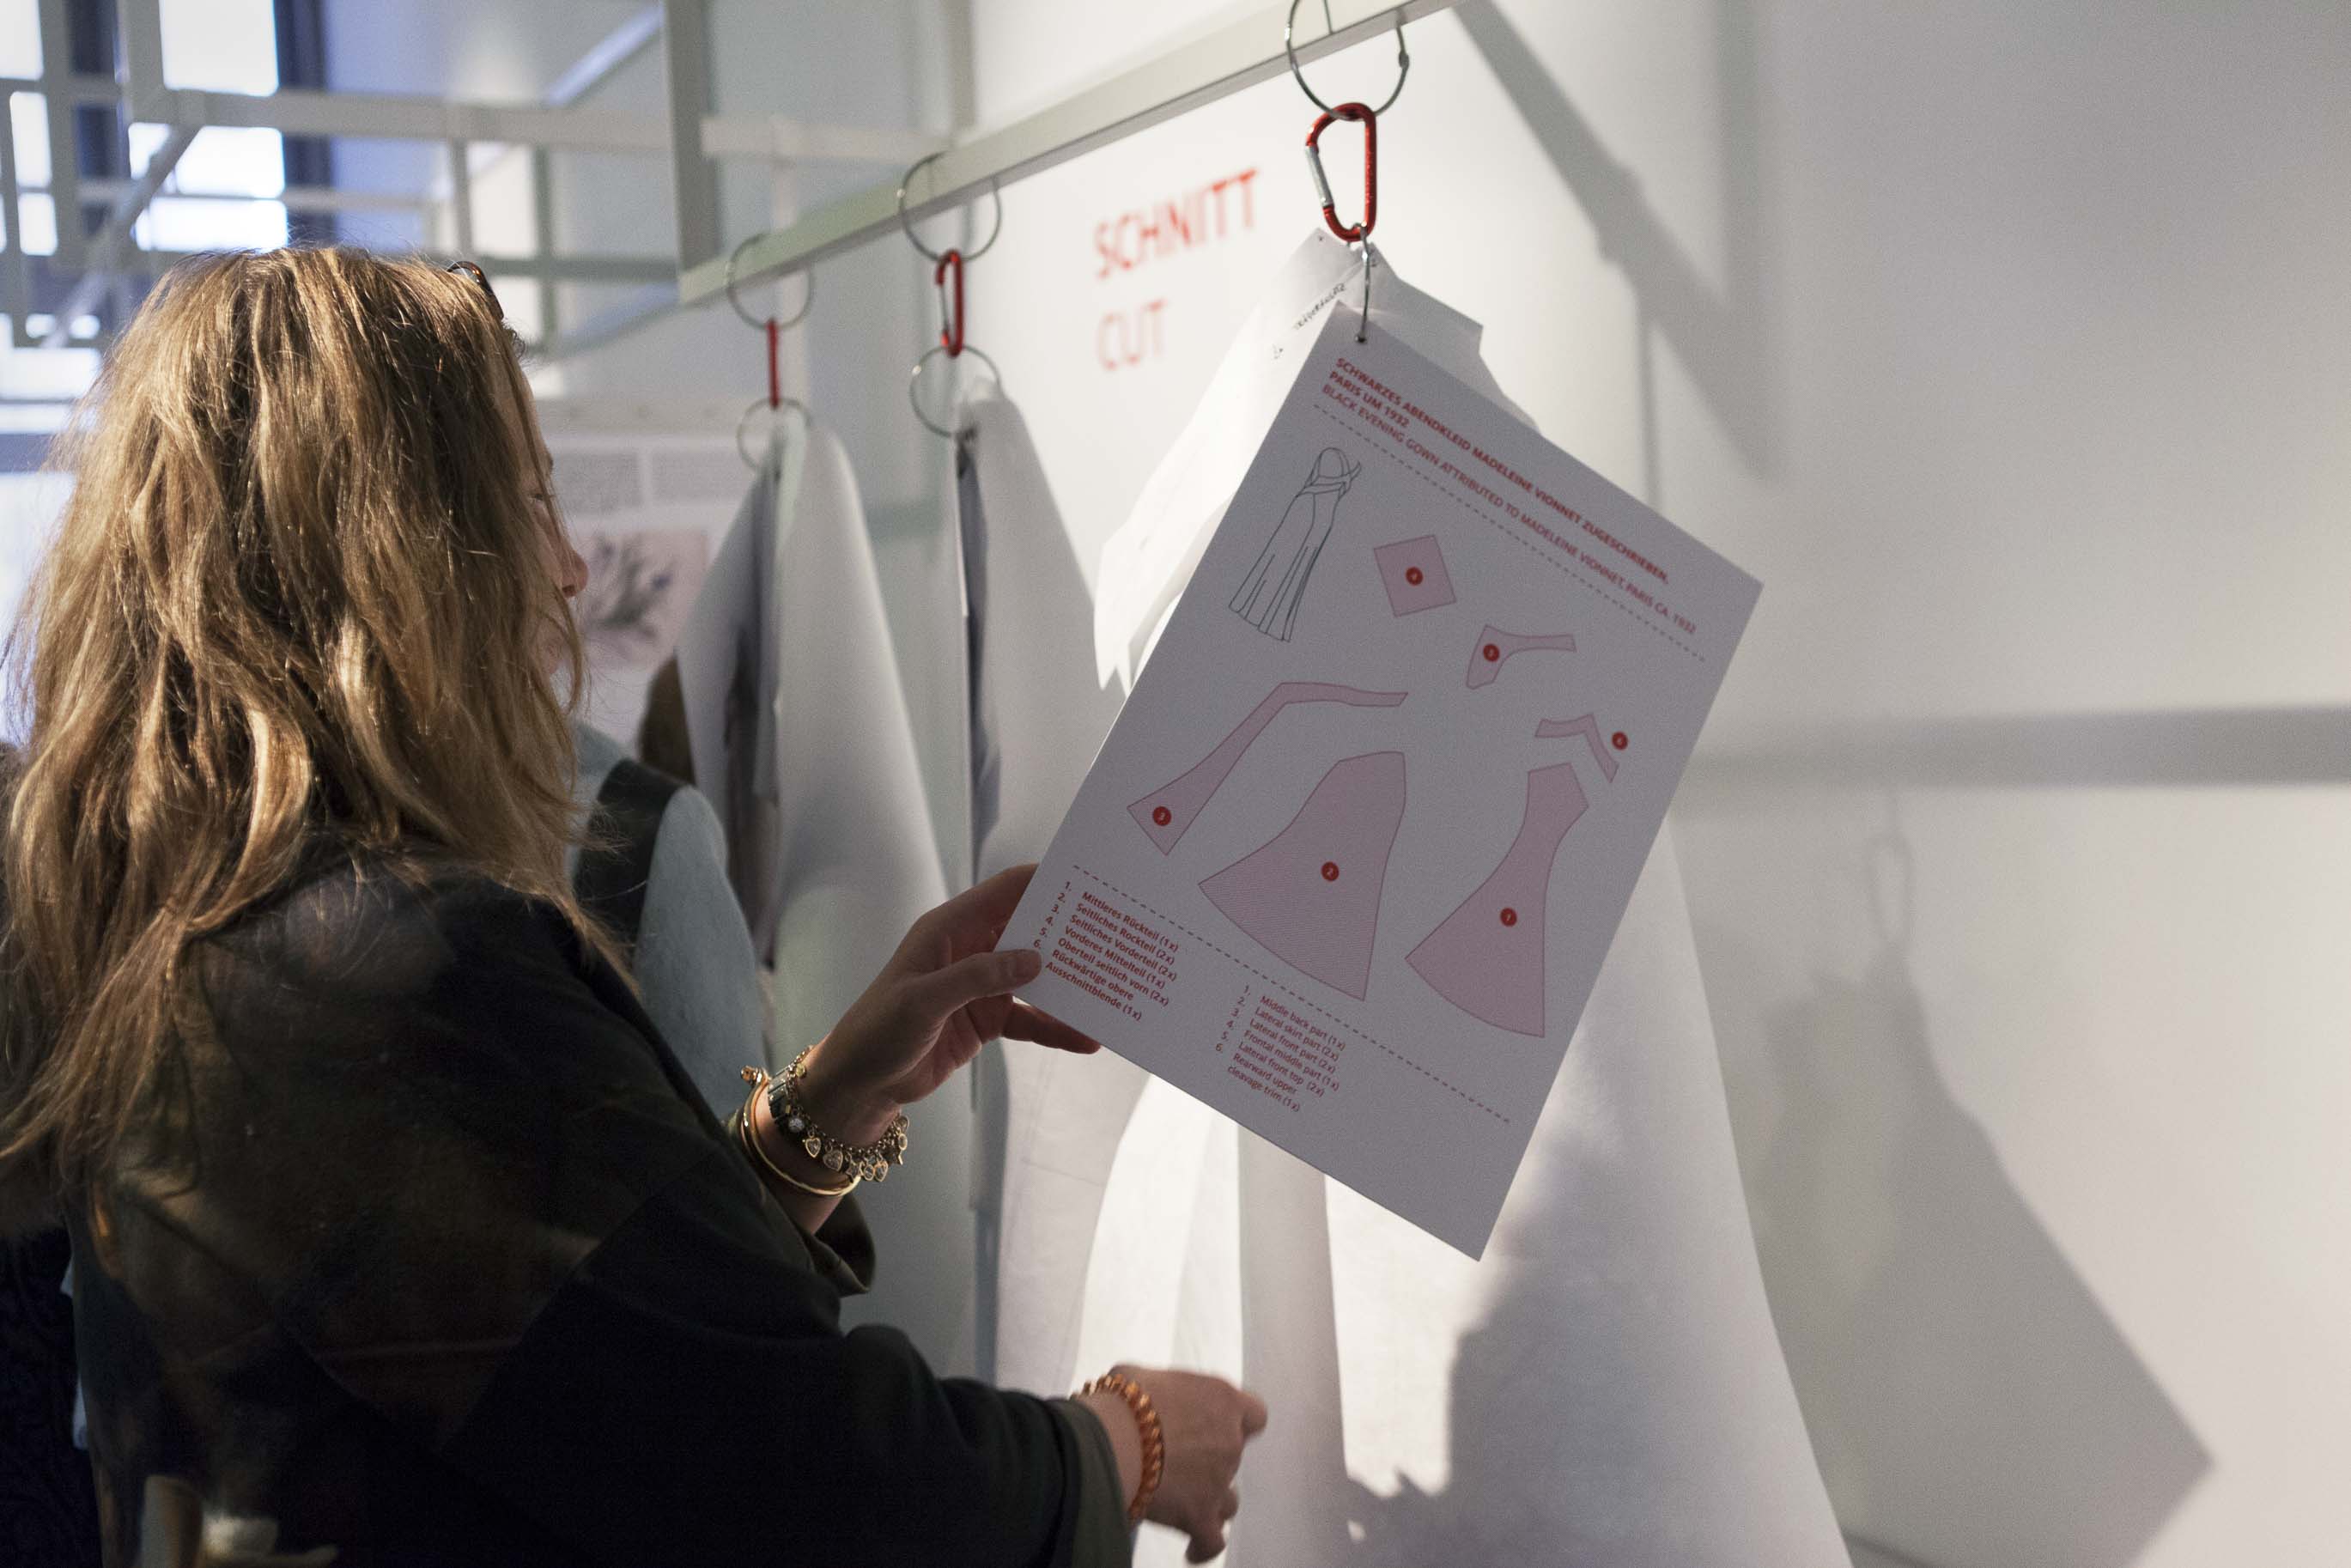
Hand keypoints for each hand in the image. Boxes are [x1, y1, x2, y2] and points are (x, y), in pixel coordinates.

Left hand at [802, 864, 1099, 1138]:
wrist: (858, 1084)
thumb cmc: (878, 1031)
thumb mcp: (923, 1001)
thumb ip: (978, 977)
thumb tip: (1035, 958)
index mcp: (950, 929)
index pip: (1005, 891)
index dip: (1044, 881)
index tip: (1089, 882)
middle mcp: (970, 950)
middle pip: (1029, 931)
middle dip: (1068, 934)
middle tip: (1114, 934)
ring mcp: (981, 986)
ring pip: (1036, 977)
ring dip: (1068, 985)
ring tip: (1110, 991)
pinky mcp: (986, 1019)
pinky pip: (1030, 1018)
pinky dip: (1056, 1027)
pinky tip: (1086, 1039)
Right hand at [1085, 1366, 1267, 1562]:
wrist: (1110, 1439)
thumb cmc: (1122, 1402)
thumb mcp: (1140, 1377)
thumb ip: (1159, 1388)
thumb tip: (1141, 1396)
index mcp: (1221, 1401)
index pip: (1254, 1414)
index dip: (1236, 1423)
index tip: (1215, 1426)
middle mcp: (1229, 1440)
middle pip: (1232, 1457)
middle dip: (1209, 1461)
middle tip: (1175, 1460)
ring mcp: (1218, 1481)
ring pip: (1229, 1500)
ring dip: (1211, 1500)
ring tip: (1184, 1501)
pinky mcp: (1200, 1515)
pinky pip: (1212, 1541)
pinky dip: (1202, 1546)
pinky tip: (1191, 1548)